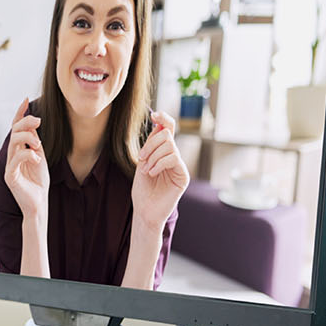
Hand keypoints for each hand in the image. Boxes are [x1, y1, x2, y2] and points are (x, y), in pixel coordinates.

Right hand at [4, 98, 49, 219]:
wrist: (38, 203)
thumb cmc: (39, 182)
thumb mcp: (39, 157)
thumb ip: (35, 142)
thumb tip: (34, 124)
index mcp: (18, 150)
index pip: (15, 127)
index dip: (20, 113)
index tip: (26, 99)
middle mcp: (11, 155)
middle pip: (14, 131)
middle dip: (26, 122)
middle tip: (39, 121)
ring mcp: (10, 165)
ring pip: (14, 142)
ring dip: (28, 138)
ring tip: (39, 144)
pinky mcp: (11, 176)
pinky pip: (16, 159)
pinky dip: (28, 154)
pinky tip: (38, 159)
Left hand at [131, 111, 189, 228]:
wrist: (145, 210)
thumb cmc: (142, 190)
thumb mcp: (143, 163)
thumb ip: (150, 146)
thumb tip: (159, 125)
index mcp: (163, 152)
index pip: (169, 130)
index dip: (164, 119)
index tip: (154, 115)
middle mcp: (174, 157)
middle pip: (167, 135)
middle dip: (151, 143)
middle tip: (142, 158)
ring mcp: (179, 166)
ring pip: (170, 146)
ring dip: (153, 156)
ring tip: (147, 170)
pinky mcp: (183, 176)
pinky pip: (173, 158)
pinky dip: (159, 163)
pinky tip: (152, 173)